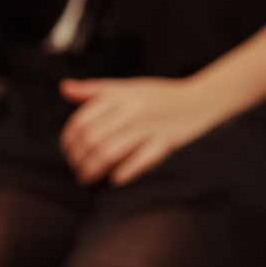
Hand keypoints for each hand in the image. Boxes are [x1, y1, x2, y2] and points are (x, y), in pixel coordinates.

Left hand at [59, 75, 226, 184]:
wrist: (201, 100)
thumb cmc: (159, 96)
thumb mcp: (127, 87)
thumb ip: (94, 89)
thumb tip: (64, 88)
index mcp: (120, 95)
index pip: (81, 122)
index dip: (68, 142)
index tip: (69, 154)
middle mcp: (133, 109)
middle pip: (91, 140)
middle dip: (78, 160)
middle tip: (78, 171)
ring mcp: (150, 126)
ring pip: (108, 153)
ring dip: (93, 171)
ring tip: (89, 178)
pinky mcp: (166, 142)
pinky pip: (138, 162)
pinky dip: (121, 174)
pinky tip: (115, 179)